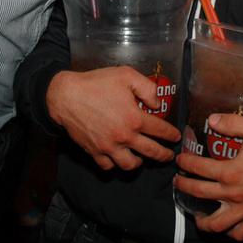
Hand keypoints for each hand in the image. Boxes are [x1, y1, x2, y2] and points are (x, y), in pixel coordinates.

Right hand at [46, 67, 180, 170]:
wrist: (66, 95)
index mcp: (134, 118)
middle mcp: (124, 136)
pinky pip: (108, 166)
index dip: (171, 135)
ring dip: (139, 162)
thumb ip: (147, 89)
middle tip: (168, 155)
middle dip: (163, 155)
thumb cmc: (96, 83)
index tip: (176, 137)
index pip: (160, 131)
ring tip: (142, 158)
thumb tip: (157, 104)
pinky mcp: (94, 151)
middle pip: (151, 152)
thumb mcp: (126, 75)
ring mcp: (108, 146)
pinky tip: (118, 158)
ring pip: (130, 165)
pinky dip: (115, 164)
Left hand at [174, 113, 242, 240]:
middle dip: (183, 187)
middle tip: (178, 181)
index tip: (180, 160)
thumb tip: (211, 119)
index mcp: (231, 172)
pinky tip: (226, 225)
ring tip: (196, 213)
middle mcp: (234, 194)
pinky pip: (239, 234)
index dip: (185, 163)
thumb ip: (233, 123)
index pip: (198, 168)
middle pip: (199, 194)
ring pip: (216, 224)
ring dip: (202, 219)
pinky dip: (230, 232)